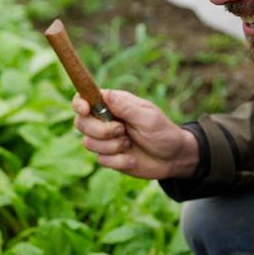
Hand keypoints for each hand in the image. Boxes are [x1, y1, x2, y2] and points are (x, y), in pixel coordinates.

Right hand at [72, 89, 198, 179]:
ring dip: (110, 146)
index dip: (79, 103)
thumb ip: (126, 108)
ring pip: (88, 143)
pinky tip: (132, 158)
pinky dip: (118, 161)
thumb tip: (106, 93)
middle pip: (81, 122)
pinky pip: (101, 159)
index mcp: (113, 104)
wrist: (174, 159)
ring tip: (129, 144)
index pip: (84, 99)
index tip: (85, 110)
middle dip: (99, 130)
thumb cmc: (164, 132)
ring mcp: (105, 139)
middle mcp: (105, 120)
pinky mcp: (109, 157)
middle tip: (121, 131)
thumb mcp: (148, 118)